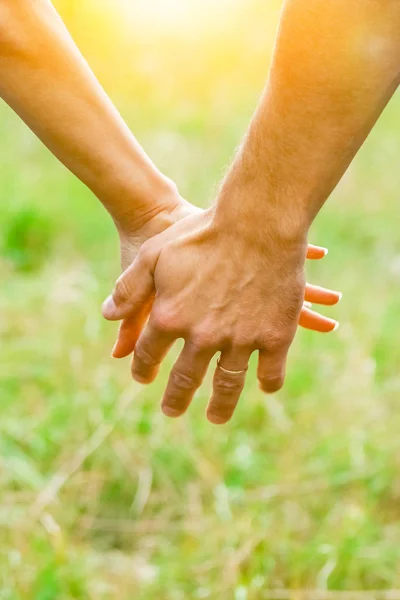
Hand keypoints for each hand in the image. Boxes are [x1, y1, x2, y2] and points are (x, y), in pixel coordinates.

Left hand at [103, 209, 340, 424]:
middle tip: (172, 411)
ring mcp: (241, 340)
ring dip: (221, 406)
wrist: (257, 221)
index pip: (148, 355)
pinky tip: (261, 385)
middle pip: (185, 380)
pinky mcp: (275, 337)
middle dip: (175, 400)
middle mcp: (202, 337)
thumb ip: (129, 288)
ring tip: (216, 416)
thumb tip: (107, 316)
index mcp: (169, 318)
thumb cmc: (202, 233)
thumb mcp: (154, 254)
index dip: (142, 368)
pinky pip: (270, 373)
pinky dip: (266, 383)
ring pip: (228, 386)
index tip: (143, 377)